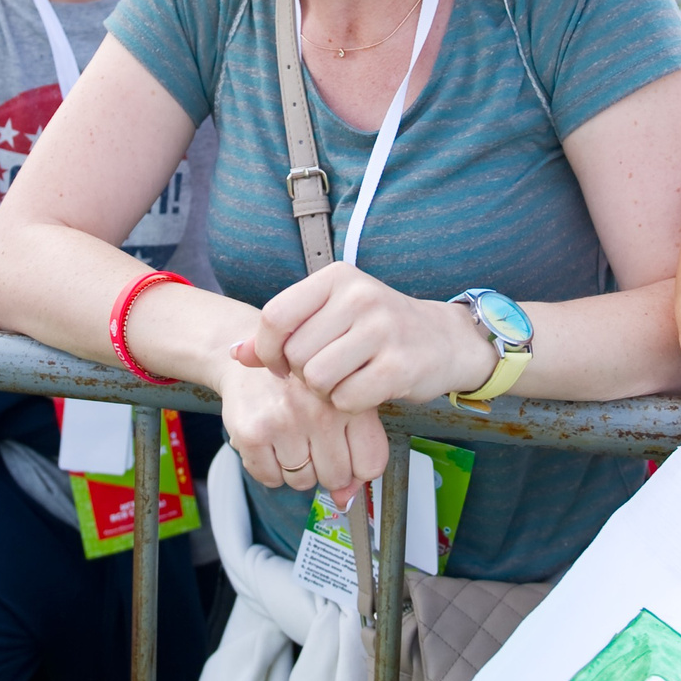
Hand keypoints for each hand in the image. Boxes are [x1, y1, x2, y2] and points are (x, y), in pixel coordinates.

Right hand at [220, 361, 389, 501]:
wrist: (253, 353)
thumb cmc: (303, 381)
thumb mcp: (341, 401)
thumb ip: (355, 449)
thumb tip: (347, 501)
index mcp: (352, 400)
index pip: (370, 465)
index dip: (357, 468)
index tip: (346, 454)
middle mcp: (321, 411)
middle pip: (335, 477)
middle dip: (325, 467)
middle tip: (313, 439)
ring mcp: (286, 422)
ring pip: (302, 481)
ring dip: (296, 467)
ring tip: (290, 434)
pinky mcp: (253, 432)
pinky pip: (270, 478)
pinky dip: (269, 468)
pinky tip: (270, 440)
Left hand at [244, 262, 496, 411]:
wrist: (445, 340)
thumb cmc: (377, 329)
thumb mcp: (329, 316)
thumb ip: (281, 332)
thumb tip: (234, 353)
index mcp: (336, 277)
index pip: (275, 316)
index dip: (267, 349)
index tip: (281, 364)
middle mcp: (359, 296)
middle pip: (295, 354)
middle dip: (302, 375)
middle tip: (326, 372)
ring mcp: (382, 330)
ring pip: (318, 378)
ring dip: (325, 391)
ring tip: (346, 379)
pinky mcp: (399, 366)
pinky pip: (347, 399)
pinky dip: (349, 404)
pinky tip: (366, 389)